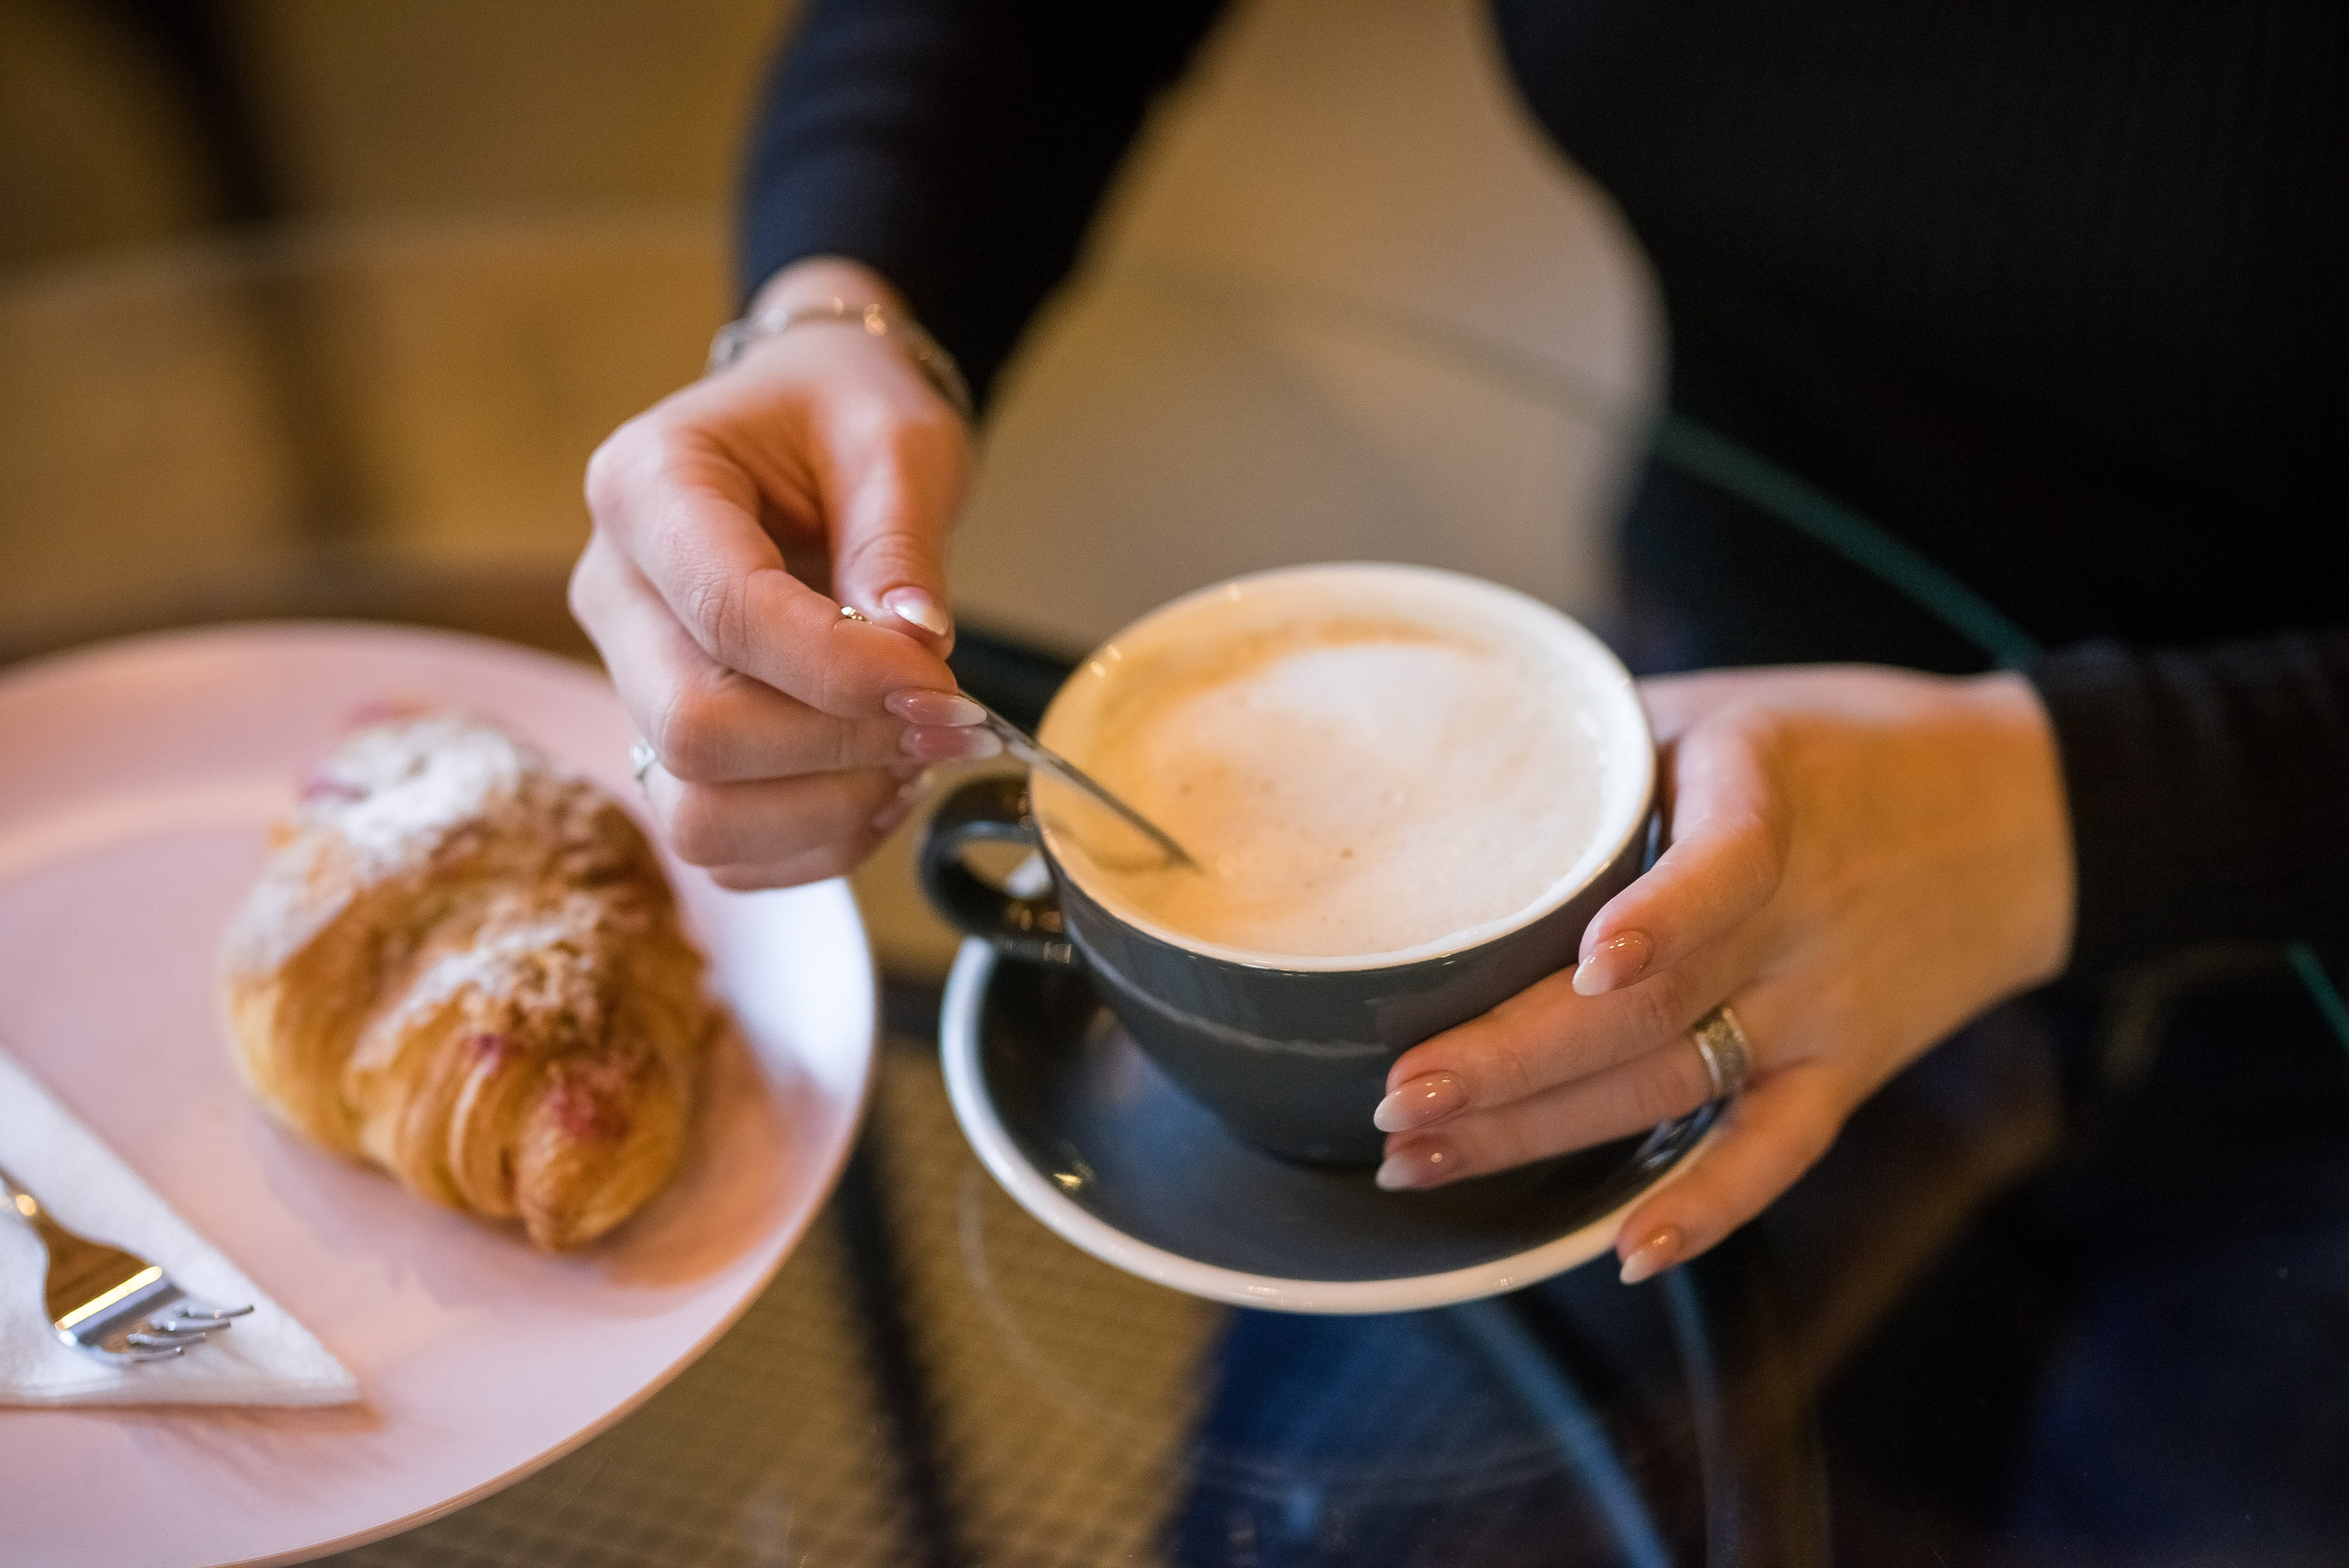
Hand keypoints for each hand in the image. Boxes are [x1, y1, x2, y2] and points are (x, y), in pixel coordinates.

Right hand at [572, 258, 997, 889]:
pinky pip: (726, 847)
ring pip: (696, 811)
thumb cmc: (843, 417)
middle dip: (839, 746)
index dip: (842, 670)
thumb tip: (915, 651)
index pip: (728, 614)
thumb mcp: (897, 441)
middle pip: (693, 730)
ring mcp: (631, 679)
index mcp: (644, 488)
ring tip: (917, 756)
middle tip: (946, 722)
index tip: (941, 681)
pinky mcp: (667, 745)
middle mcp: (613, 591)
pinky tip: (881, 783)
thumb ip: (902, 544)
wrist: (811, 425)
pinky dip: (817, 841)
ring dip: (828, 810)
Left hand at [1369, 665, 2073, 1281]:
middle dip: (1511, 1062)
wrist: (2024, 813)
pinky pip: (1774, 1155)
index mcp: (1765, 802)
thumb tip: (1446, 760)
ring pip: (1673, 1085)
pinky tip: (1622, 1255)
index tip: (1589, 962)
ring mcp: (1821, 1009)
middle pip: (1649, 1011)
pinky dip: (1706, 1210)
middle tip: (1401, 1099)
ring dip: (1542, 1135)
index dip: (1659, 920)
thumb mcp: (1726, 707)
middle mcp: (1797, 920)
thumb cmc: (1840, 747)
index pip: (1723, 870)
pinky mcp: (1846, 1072)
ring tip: (1422, 1160)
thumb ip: (1607, 740)